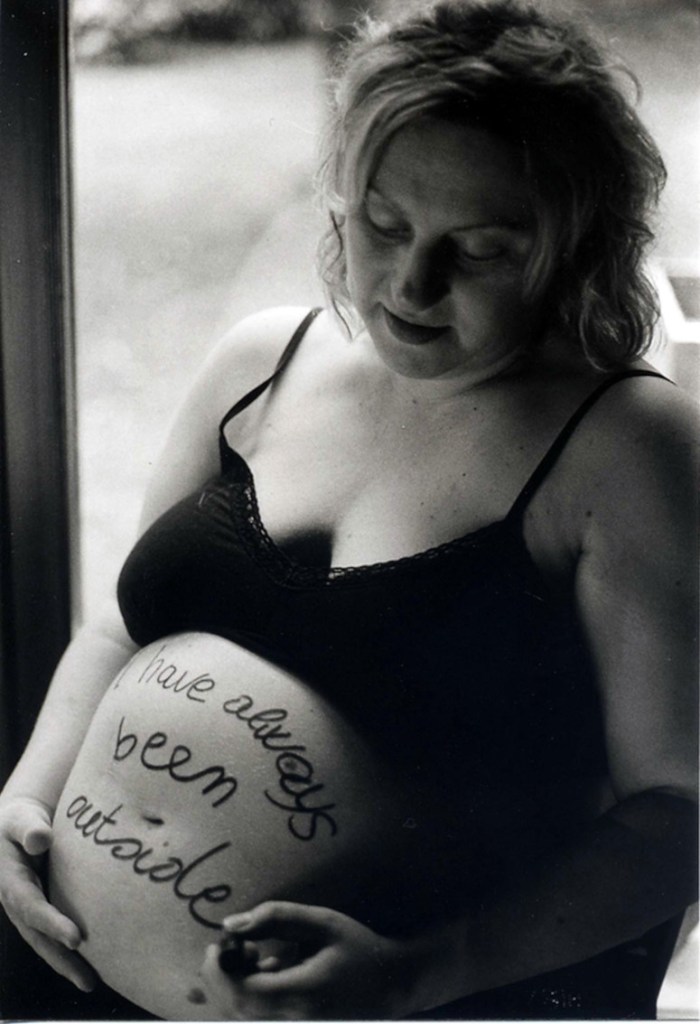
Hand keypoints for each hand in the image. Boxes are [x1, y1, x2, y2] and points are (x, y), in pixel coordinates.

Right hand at [0, 796, 96, 991]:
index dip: (51, 923)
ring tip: (91, 982)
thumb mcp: (21, 819)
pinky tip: (91, 964)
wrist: (16, 828)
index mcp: (10, 882)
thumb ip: (29, 828)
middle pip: (38, 937)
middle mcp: (16, 903)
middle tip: (88, 979)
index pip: (31, 907)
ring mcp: (26, 911)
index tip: (76, 938)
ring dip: (66, 963)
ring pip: (44, 942)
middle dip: (61, 959)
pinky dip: (67, 951)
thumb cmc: (21, 821)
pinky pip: (51, 935)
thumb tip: (41, 839)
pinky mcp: (38, 911)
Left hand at [199, 901, 414, 1019]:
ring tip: (253, 954)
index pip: (242, 994)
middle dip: (220, 978)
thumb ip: (275, 918)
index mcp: (303, 995)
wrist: (391, 985)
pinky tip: (266, 970)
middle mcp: (295, 1022)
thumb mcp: (321, 923)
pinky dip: (248, 996)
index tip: (217, 944)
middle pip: (236, 1010)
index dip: (219, 972)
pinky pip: (258, 1019)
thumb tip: (230, 925)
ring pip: (244, 1017)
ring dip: (234, 987)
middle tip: (228, 946)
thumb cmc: (357, 949)